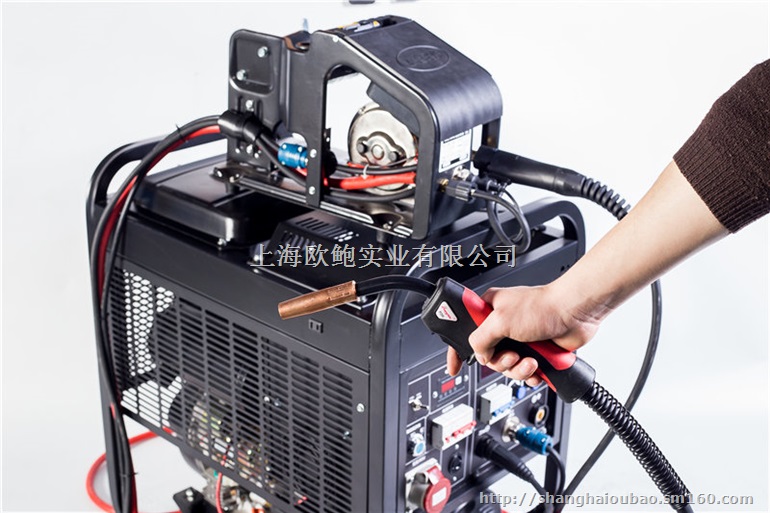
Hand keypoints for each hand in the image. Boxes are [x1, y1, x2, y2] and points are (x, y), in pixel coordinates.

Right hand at [446, 283, 605, 383]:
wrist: (574, 314)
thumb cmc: (543, 306)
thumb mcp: (500, 320)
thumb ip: (481, 339)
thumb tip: (479, 354)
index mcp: (490, 310)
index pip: (465, 331)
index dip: (458, 350)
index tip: (454, 366)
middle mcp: (503, 325)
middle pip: (489, 356)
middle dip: (501, 362)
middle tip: (512, 355)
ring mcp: (520, 339)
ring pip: (508, 367)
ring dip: (519, 369)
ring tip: (530, 360)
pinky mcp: (535, 351)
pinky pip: (525, 372)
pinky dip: (531, 374)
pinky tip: (538, 367)